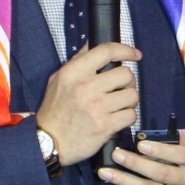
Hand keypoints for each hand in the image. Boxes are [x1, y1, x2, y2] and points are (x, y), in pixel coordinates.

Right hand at [35, 42, 140, 164]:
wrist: (49, 142)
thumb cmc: (54, 110)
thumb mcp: (58, 79)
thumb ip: (77, 61)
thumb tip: (93, 42)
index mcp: (74, 72)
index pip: (106, 51)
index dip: (125, 50)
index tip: (135, 54)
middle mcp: (86, 87)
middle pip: (126, 74)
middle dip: (128, 82)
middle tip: (122, 88)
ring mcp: (97, 107)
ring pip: (132, 95)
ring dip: (130, 100)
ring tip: (121, 105)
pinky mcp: (105, 126)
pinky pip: (131, 115)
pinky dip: (128, 117)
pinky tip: (119, 118)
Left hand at [97, 128, 184, 184]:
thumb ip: (180, 137)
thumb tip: (152, 134)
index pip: (182, 155)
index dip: (161, 150)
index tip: (140, 144)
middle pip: (162, 173)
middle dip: (136, 164)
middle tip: (117, 154)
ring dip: (125, 180)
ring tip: (106, 171)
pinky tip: (116, 181)